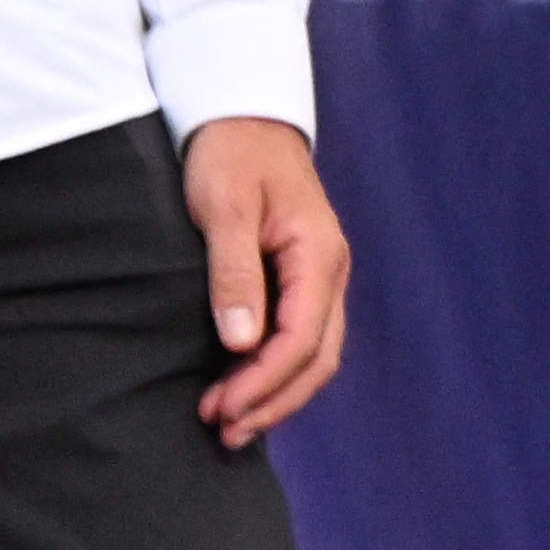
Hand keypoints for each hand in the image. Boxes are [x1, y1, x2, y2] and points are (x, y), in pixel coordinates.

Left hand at [181, 117, 351, 446]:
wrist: (242, 117)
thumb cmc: (230, 155)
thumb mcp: (224, 207)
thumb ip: (233, 273)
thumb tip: (240, 341)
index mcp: (318, 254)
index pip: (301, 340)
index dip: (262, 384)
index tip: (220, 410)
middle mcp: (329, 271)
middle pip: (316, 359)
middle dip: (271, 402)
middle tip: (222, 432)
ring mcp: (319, 277)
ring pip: (312, 355)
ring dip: (273, 395)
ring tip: (228, 424)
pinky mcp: (300, 280)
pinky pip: (299, 340)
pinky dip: (273, 373)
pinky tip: (241, 392)